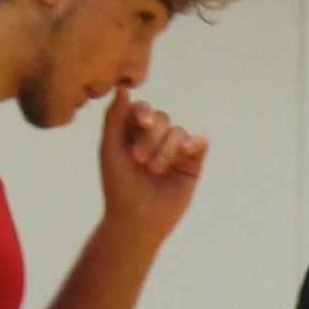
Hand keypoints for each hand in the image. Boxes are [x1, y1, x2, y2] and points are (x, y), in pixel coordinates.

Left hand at [97, 90, 206, 242]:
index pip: (143, 110)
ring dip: (167, 149)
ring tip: (155, 170)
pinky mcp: (193, 162)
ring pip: (178, 132)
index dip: (144, 112)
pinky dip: (194, 142)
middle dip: (152, 138)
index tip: (143, 123)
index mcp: (133, 132)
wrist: (137, 220)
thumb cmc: (119, 187)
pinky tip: (187, 150)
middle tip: (139, 160)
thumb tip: (122, 88)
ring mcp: (175, 150)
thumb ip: (114, 118)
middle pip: (162, 119)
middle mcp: (155, 138)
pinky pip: (199, 142)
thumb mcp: (109, 149)